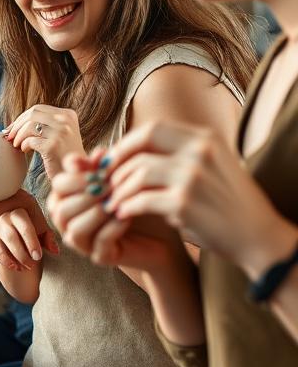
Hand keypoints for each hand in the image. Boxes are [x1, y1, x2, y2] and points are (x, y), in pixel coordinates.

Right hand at [0, 204, 58, 271]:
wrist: (20, 246)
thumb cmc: (33, 236)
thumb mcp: (43, 235)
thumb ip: (49, 239)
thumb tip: (54, 249)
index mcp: (19, 212)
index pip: (23, 223)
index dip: (31, 241)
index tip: (37, 256)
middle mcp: (4, 217)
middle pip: (11, 235)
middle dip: (23, 253)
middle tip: (32, 264)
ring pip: (2, 243)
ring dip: (15, 258)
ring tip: (24, 267)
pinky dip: (5, 260)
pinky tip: (14, 266)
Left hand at [3, 104, 84, 177]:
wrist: (75, 175)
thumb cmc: (62, 155)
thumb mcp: (57, 134)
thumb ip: (42, 124)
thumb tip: (11, 125)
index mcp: (68, 115)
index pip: (38, 109)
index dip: (21, 118)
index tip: (12, 128)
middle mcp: (66, 121)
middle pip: (32, 115)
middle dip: (17, 125)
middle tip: (10, 136)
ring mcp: (61, 132)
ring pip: (29, 126)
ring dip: (18, 136)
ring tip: (17, 144)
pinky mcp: (54, 145)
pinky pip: (30, 140)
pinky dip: (23, 145)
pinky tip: (25, 150)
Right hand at [51, 152, 184, 279]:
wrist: (163, 232)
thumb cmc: (138, 202)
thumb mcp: (121, 179)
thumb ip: (106, 167)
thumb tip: (99, 153)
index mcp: (69, 198)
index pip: (58, 185)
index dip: (75, 176)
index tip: (97, 169)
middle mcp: (69, 222)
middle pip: (60, 208)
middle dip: (85, 195)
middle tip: (109, 186)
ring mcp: (83, 242)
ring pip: (75, 229)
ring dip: (96, 213)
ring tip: (117, 203)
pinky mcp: (100, 257)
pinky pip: (98, 242)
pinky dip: (112, 227)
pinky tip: (126, 217)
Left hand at [102, 121, 295, 277]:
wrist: (260, 238)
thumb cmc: (229, 204)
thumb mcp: (211, 166)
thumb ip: (179, 154)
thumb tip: (129, 151)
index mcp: (204, 138)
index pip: (152, 128)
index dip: (127, 143)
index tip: (114, 158)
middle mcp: (198, 151)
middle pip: (141, 144)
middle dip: (118, 161)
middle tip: (106, 178)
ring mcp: (192, 176)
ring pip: (137, 173)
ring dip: (119, 189)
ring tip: (112, 201)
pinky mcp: (184, 202)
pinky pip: (140, 200)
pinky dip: (126, 207)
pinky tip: (122, 214)